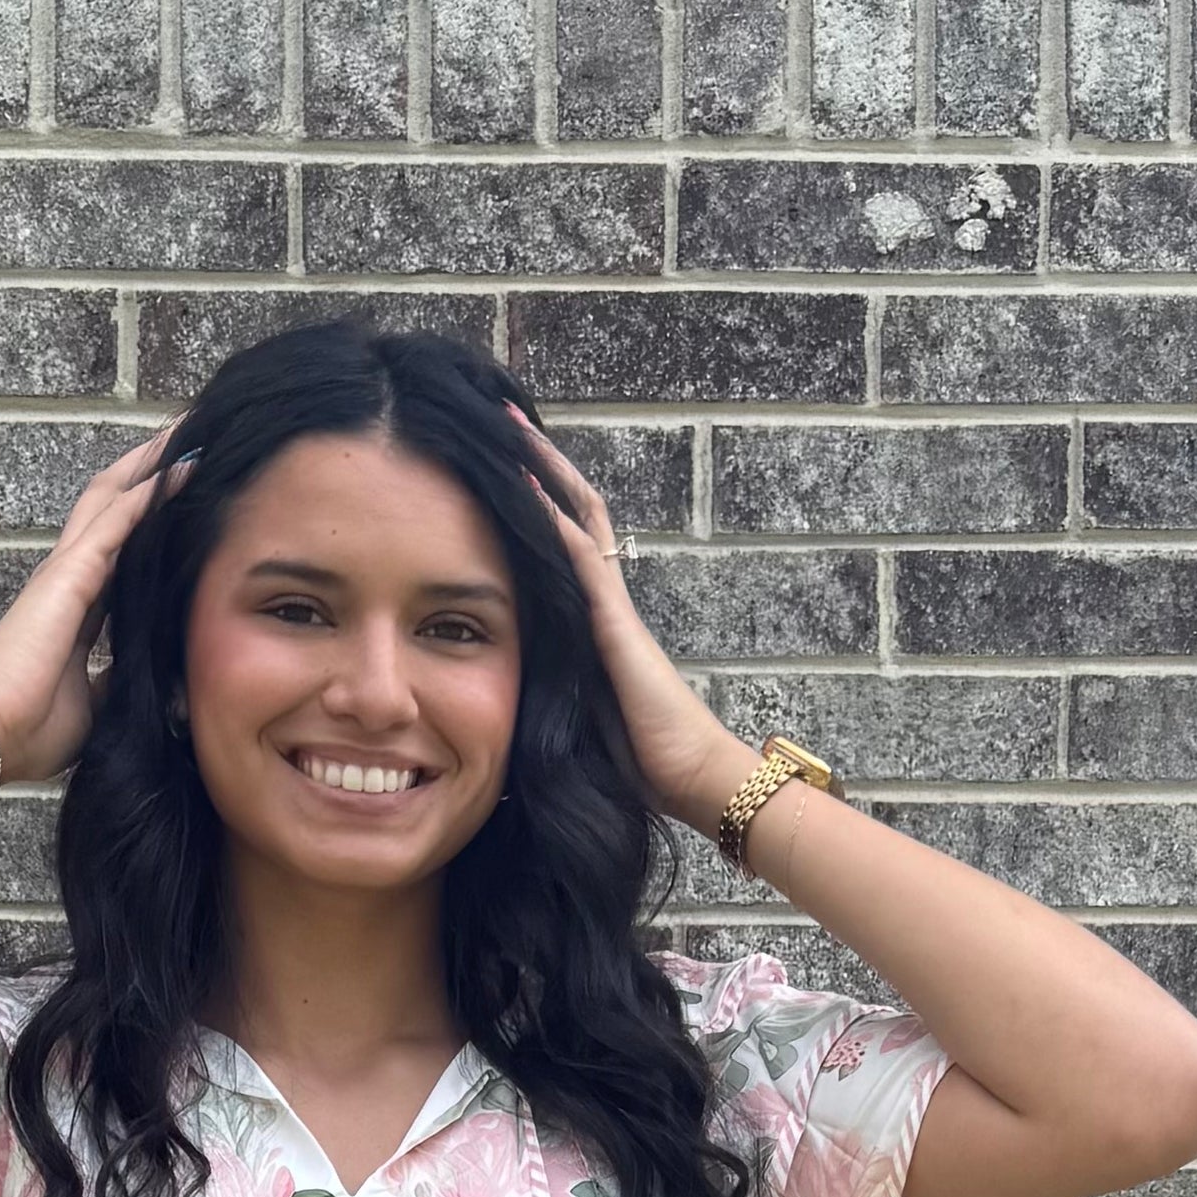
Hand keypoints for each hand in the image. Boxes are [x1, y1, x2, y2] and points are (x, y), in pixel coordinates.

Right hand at [0, 428, 180, 786]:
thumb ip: (119, 678)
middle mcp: (70, 577)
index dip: (149, 519)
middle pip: (114, 505)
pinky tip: (183, 467)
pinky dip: (150, 492)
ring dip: (151, 462)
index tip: (184, 497)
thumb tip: (153, 677)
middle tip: (189, 439)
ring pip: (115, 496)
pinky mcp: (69, 574)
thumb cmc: (31, 729)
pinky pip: (117, 520)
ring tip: (188, 431)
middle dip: (148, 471)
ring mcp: (68, 570)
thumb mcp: (96, 703)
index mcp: (77, 608)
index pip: (120, 549)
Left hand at [506, 404, 757, 830]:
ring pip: (577, 518)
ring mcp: (612, 607)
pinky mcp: (615, 623)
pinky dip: (552, 519)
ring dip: (544, 471)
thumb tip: (511, 692)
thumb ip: (557, 692)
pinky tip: (525, 484)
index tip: (504, 467)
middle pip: (575, 512)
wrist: (692, 779)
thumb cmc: (644, 762)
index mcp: (598, 623)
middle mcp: (607, 601)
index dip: (539, 503)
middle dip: (540, 465)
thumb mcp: (583, 719)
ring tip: (512, 426)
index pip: (567, 544)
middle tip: (504, 418)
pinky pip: (580, 557)